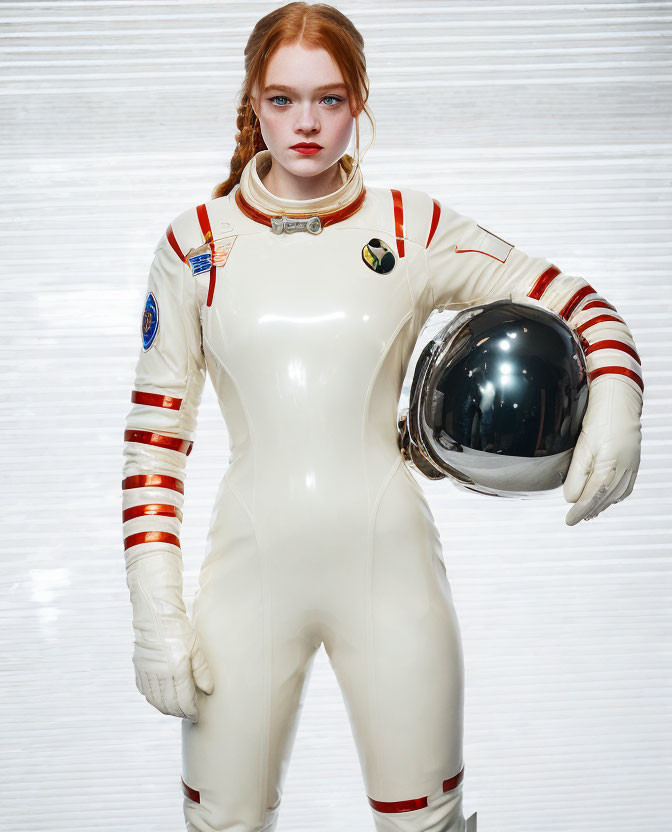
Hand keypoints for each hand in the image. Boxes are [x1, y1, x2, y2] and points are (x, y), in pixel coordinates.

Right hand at [126, 555, 213, 721]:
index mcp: (176, 668)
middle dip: (179, 712)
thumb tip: (208, 690)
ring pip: (155, 702)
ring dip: (166, 708)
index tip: (196, 714)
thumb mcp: (197, 647)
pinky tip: (162, 699)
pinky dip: (154, 700)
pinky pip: (146, 693)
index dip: (190, 710)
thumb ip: (202, 670)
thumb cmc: (180, 629)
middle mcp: (159, 674)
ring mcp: (147, 673)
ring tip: (177, 709)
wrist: (155, 615)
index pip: (183, 700)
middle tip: (188, 714)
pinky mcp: (139, 670)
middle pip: (168, 705)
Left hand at [563, 375, 641, 524]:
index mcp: (611, 466)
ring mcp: (632, 466)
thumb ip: (576, 475)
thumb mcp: (582, 447)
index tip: (569, 521)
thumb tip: (571, 498)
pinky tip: (607, 497)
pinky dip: (614, 495)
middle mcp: (625, 469)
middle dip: (590, 510)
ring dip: (602, 505)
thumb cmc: (600, 418)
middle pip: (605, 498)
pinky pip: (625, 486)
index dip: (580, 510)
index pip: (592, 496)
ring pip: (616, 494)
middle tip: (575, 519)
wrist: (619, 399)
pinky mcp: (634, 461)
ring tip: (589, 513)